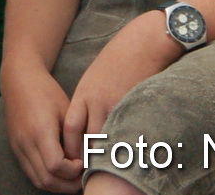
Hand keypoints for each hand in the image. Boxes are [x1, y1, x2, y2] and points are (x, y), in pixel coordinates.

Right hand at [1, 63, 81, 193]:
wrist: (18, 81)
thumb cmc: (46, 92)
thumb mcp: (66, 109)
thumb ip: (76, 136)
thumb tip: (89, 160)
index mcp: (40, 130)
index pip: (55, 166)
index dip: (73, 171)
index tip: (83, 161)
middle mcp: (26, 142)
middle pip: (47, 179)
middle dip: (68, 184)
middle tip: (83, 176)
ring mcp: (18, 148)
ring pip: (38, 181)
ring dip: (58, 185)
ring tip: (74, 177)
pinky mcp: (16, 149)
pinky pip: (32, 174)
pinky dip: (47, 179)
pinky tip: (60, 172)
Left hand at [62, 12, 181, 160]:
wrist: (144, 42)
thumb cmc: (120, 59)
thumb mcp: (95, 77)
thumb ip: (90, 100)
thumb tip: (87, 126)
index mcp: (84, 93)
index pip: (70, 127)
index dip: (71, 147)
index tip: (75, 160)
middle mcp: (96, 100)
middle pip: (87, 138)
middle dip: (89, 157)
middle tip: (91, 173)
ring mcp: (116, 104)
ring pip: (108, 139)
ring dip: (109, 155)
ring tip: (111, 169)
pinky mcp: (135, 106)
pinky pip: (128, 132)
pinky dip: (127, 145)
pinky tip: (130, 155)